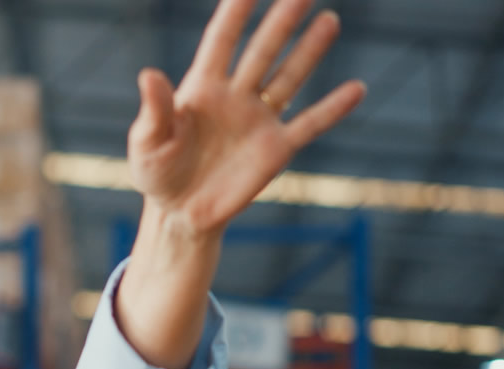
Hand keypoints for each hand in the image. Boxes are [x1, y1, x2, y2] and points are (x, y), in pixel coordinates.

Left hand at [129, 0, 364, 234]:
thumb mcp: (147, 144)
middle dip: (281, 21)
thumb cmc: (156, 174)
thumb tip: (149, 75)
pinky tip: (356, 88)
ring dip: (309, 51)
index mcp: (201, 88)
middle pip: (262, 51)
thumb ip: (154, 111)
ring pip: (289, 78)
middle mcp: (235, 96)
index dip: (234, 13)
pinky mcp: (276, 149)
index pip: (220, 41)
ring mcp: (258, 120)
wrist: (180, 214)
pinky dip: (332, 109)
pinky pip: (309, 125)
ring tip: (329, 20)